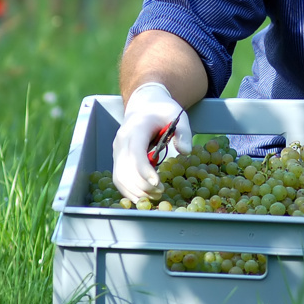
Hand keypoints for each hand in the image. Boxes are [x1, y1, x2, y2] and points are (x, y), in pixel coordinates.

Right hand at [112, 82, 192, 202]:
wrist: (145, 106)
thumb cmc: (162, 111)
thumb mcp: (177, 116)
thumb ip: (183, 133)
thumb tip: (185, 152)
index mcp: (136, 128)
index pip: (135, 152)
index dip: (143, 170)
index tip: (157, 183)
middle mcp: (122, 140)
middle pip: (126, 168)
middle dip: (142, 185)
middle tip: (162, 192)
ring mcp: (117, 150)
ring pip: (120, 176)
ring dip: (136, 190)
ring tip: (156, 196)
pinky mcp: (118, 159)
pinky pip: (119, 178)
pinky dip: (129, 190)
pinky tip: (144, 197)